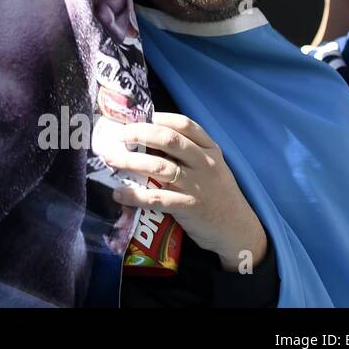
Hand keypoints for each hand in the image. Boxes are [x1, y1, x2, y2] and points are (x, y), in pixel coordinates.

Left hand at [108, 112, 267, 271]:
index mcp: (210, 150)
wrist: (238, 231)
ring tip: (110, 159)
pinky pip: (157, 198)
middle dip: (139, 134)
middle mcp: (204, 163)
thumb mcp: (212, 168)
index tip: (138, 117)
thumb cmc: (217, 195)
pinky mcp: (189, 207)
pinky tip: (118, 193)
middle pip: (169, 140)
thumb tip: (147, 140)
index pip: (185, 124)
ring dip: (130, 161)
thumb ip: (189, 154)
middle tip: (119, 136)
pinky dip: (135, 195)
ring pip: (159, 166)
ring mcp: (197, 185)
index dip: (159, 118)